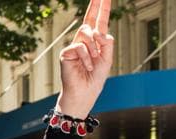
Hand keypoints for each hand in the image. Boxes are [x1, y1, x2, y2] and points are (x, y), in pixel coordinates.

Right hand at [56, 0, 113, 119]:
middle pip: (90, 19)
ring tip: (93, 64)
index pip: (99, 21)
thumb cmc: (95, 78)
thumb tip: (96, 31)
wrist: (84, 93)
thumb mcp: (108, 58)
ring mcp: (75, 46)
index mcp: (96, 41)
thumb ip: (106, 42)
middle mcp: (85, 41)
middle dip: (96, 5)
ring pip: (88, 34)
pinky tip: (87, 66)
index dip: (101, 8)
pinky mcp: (67, 52)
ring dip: (94, 49)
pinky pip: (80, 46)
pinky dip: (87, 57)